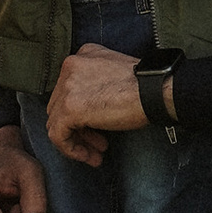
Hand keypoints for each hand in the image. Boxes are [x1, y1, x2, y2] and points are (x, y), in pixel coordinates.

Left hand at [45, 45, 147, 164]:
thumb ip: (96, 82)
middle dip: (79, 128)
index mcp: (82, 56)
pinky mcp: (69, 108)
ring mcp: (67, 86)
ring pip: (56, 120)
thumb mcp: (113, 74)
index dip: (81, 112)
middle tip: (98, 143)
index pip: (69, 88)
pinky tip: (89, 156)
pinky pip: (58, 135)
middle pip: (60, 105)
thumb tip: (87, 109)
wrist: (154, 91)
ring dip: (77, 140)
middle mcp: (70, 67)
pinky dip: (71, 149)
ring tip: (96, 154)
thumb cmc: (144, 85)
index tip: (96, 128)